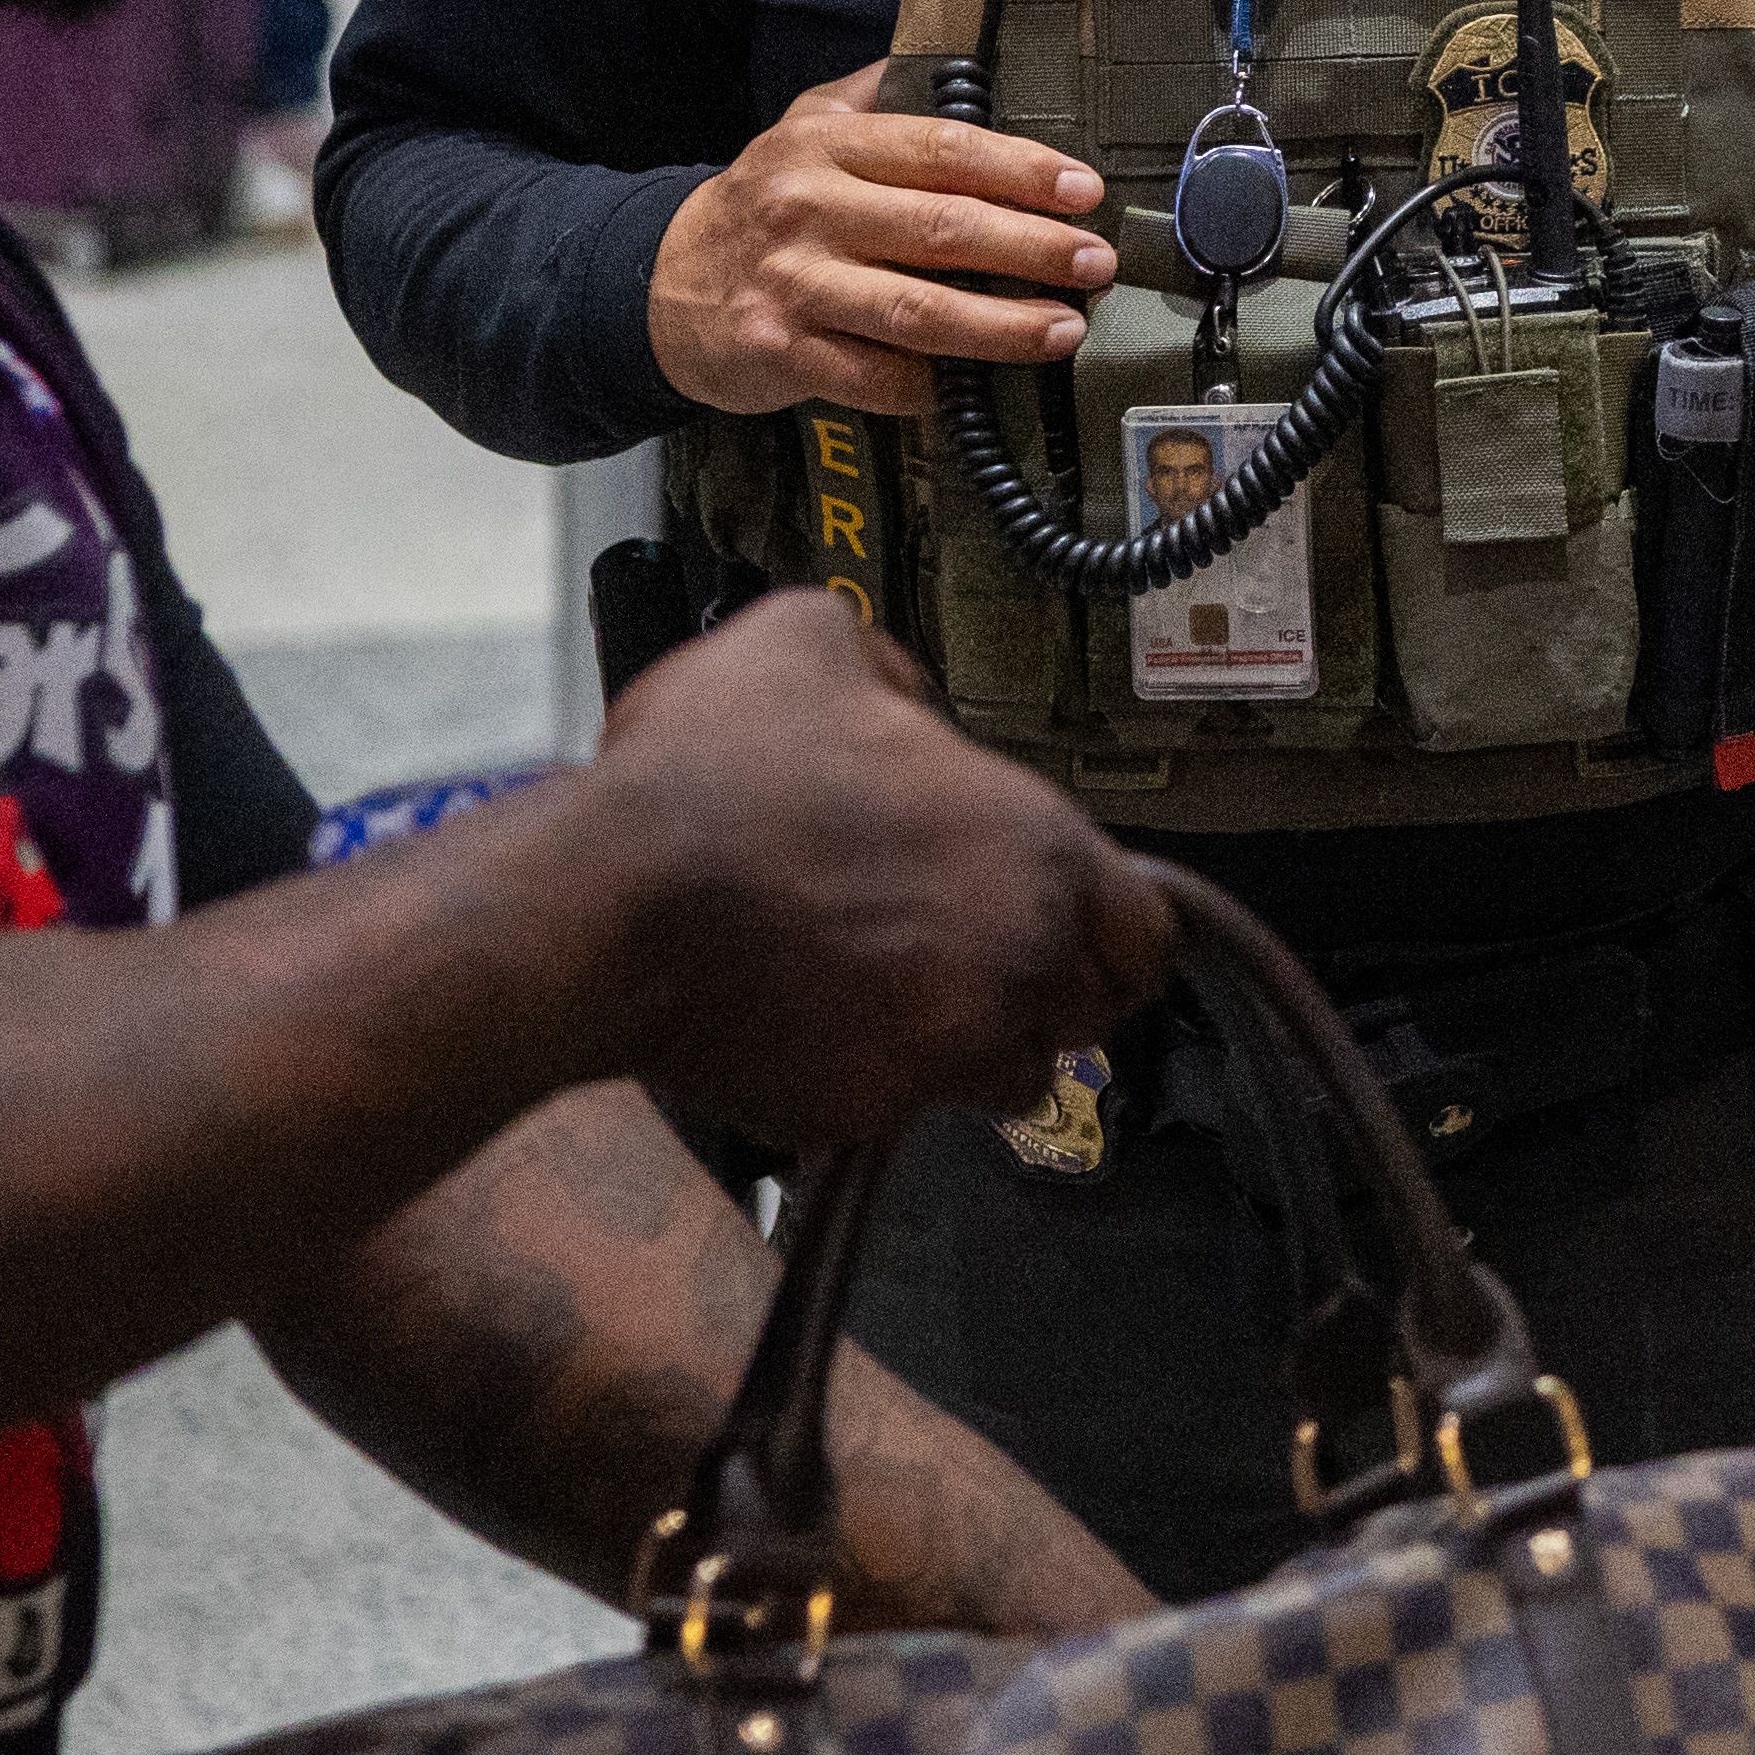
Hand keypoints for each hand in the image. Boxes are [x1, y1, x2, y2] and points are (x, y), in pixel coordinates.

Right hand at [572, 589, 1172, 1145]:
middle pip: (1088, 1008)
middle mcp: (1020, 957)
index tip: (1074, 925)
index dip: (1114, 926)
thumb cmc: (707, 782)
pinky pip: (904, 1112)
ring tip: (894, 996)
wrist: (605, 905)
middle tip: (974, 960)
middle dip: (1048, 991)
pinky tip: (822, 1025)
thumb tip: (901, 697)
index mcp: (1039, 849)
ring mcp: (948, 1048)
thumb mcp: (807, 642)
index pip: (1149, 929)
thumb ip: (890, 669)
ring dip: (971, 1044)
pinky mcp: (868, 1112)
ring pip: (1009, 1075)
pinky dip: (879, 1082)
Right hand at [650, 63, 1113, 417]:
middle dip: (1032, 248)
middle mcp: (809, 209)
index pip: (942, 151)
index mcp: (827, 147)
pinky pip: (874, 377)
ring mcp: (794, 283)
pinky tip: (979, 387)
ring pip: (916, 310)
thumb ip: (875, 96)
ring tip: (1063, 329)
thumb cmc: (761, 204)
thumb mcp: (802, 126)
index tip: (1083, 190)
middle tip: (1094, 263)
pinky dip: (931, 386)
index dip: (1021, 170)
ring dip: (1001, 326)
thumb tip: (958, 64)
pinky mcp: (779, 350)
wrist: (659, 281)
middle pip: (942, 229)